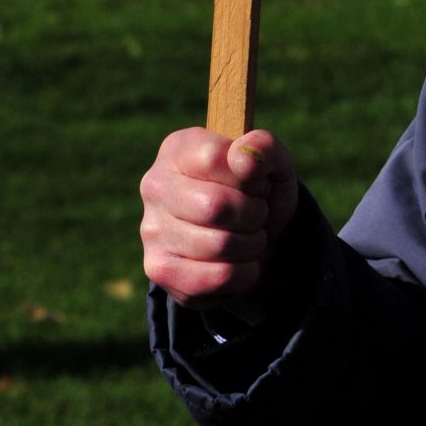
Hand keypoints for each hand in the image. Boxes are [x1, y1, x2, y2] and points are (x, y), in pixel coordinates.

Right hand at [140, 127, 298, 309]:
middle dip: (253, 214)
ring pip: (218, 245)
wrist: (253, 240)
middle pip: (215, 205)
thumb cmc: (259, 193)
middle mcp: (155, 185)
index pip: (214, 158)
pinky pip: (214, 278)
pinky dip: (244, 273)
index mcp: (179, 148)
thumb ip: (265, 147)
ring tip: (251, 236)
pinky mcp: (158, 270)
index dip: (249, 176)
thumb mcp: (274, 164)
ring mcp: (151, 229)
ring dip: (251, 244)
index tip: (258, 183)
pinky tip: (240, 262)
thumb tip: (241, 156)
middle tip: (259, 214)